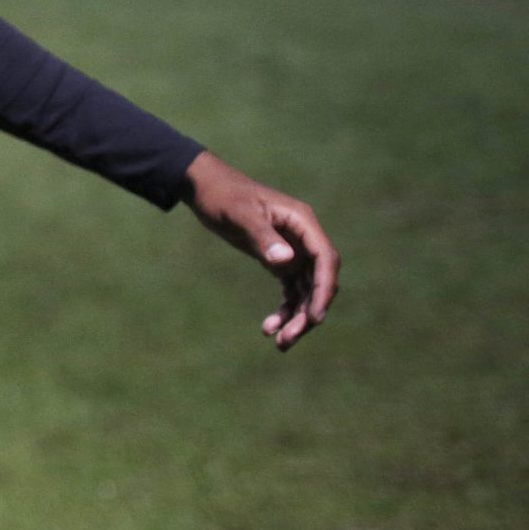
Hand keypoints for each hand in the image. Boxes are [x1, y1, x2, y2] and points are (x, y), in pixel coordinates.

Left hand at [183, 151, 338, 350]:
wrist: (204, 187)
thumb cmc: (222, 195)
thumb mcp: (238, 214)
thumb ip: (262, 236)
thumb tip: (286, 261)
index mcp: (302, 222)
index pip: (325, 260)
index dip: (324, 290)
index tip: (315, 318)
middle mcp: (303, 238)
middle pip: (318, 281)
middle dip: (308, 311)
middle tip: (288, 338)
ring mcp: (294, 250)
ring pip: (306, 290)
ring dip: (296, 316)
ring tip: (279, 342)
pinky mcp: (279, 259)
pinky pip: (290, 289)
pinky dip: (285, 308)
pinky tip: (269, 327)